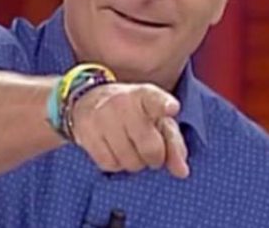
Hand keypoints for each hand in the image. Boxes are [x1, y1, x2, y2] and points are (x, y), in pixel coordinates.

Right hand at [70, 83, 188, 177]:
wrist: (89, 99)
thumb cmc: (133, 112)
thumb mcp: (157, 120)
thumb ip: (173, 144)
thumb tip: (182, 172)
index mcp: (145, 95)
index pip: (155, 100)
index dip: (164, 106)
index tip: (172, 108)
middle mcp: (123, 103)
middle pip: (150, 147)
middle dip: (154, 158)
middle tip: (150, 152)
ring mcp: (102, 117)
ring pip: (129, 160)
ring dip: (134, 162)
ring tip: (130, 149)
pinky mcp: (86, 131)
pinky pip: (109, 164)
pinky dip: (116, 164)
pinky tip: (114, 150)